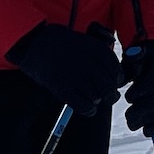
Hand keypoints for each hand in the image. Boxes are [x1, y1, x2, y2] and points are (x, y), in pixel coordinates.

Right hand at [8, 23, 123, 110]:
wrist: (36, 44)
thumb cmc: (62, 45)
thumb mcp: (86, 44)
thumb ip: (102, 60)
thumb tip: (117, 83)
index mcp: (97, 50)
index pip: (116, 72)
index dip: (116, 80)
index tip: (111, 82)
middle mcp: (89, 64)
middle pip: (109, 88)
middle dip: (109, 95)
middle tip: (105, 95)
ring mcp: (76, 77)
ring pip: (97, 98)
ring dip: (95, 100)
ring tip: (88, 95)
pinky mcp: (63, 89)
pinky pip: (84, 106)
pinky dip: (89, 110)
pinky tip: (87, 106)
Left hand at [122, 40, 153, 133]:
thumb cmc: (140, 61)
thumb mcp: (132, 58)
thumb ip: (125, 69)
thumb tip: (119, 82)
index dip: (143, 88)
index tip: (127, 97)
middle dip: (145, 108)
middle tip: (128, 116)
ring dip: (150, 119)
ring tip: (132, 125)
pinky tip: (146, 132)